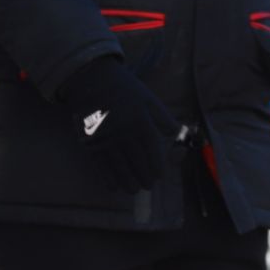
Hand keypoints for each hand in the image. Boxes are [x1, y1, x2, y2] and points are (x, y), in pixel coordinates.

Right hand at [56, 58, 182, 193]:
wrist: (91, 80)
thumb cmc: (124, 89)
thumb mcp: (148, 98)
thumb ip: (163, 118)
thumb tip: (178, 133)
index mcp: (141, 122)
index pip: (152, 151)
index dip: (157, 167)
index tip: (158, 175)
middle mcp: (125, 134)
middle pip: (138, 163)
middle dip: (144, 178)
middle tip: (147, 185)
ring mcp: (107, 140)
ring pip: (120, 169)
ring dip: (128, 182)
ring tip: (133, 189)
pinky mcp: (91, 143)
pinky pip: (101, 166)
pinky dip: (108, 179)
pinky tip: (114, 186)